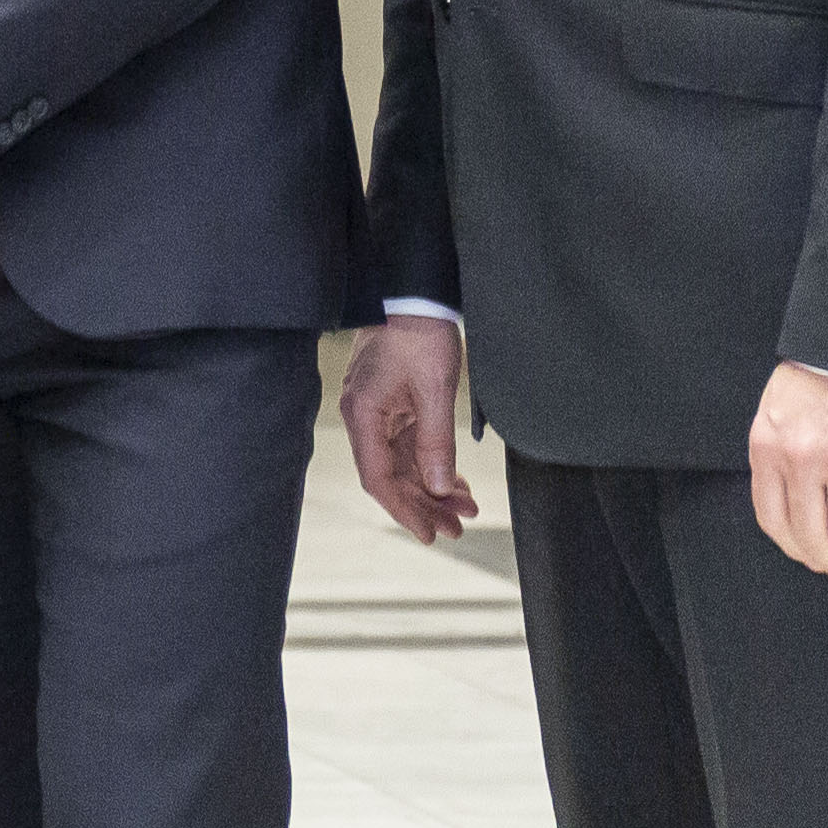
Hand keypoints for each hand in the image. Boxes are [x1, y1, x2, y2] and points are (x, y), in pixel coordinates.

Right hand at [341, 315, 476, 543]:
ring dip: (431, 486)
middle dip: (424, 503)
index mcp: (364, 415)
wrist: (413, 293)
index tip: (429, 533)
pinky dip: (430, 464)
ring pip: (402, 462)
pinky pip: (408, 444)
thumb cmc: (419, 334)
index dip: (405, 510)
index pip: (379, 478)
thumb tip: (439, 487)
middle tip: (457, 527)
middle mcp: (364, 417)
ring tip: (464, 507)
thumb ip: (435, 443)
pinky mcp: (391, 403)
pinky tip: (453, 479)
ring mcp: (376, 411)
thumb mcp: (435, 390)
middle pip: (391, 475)